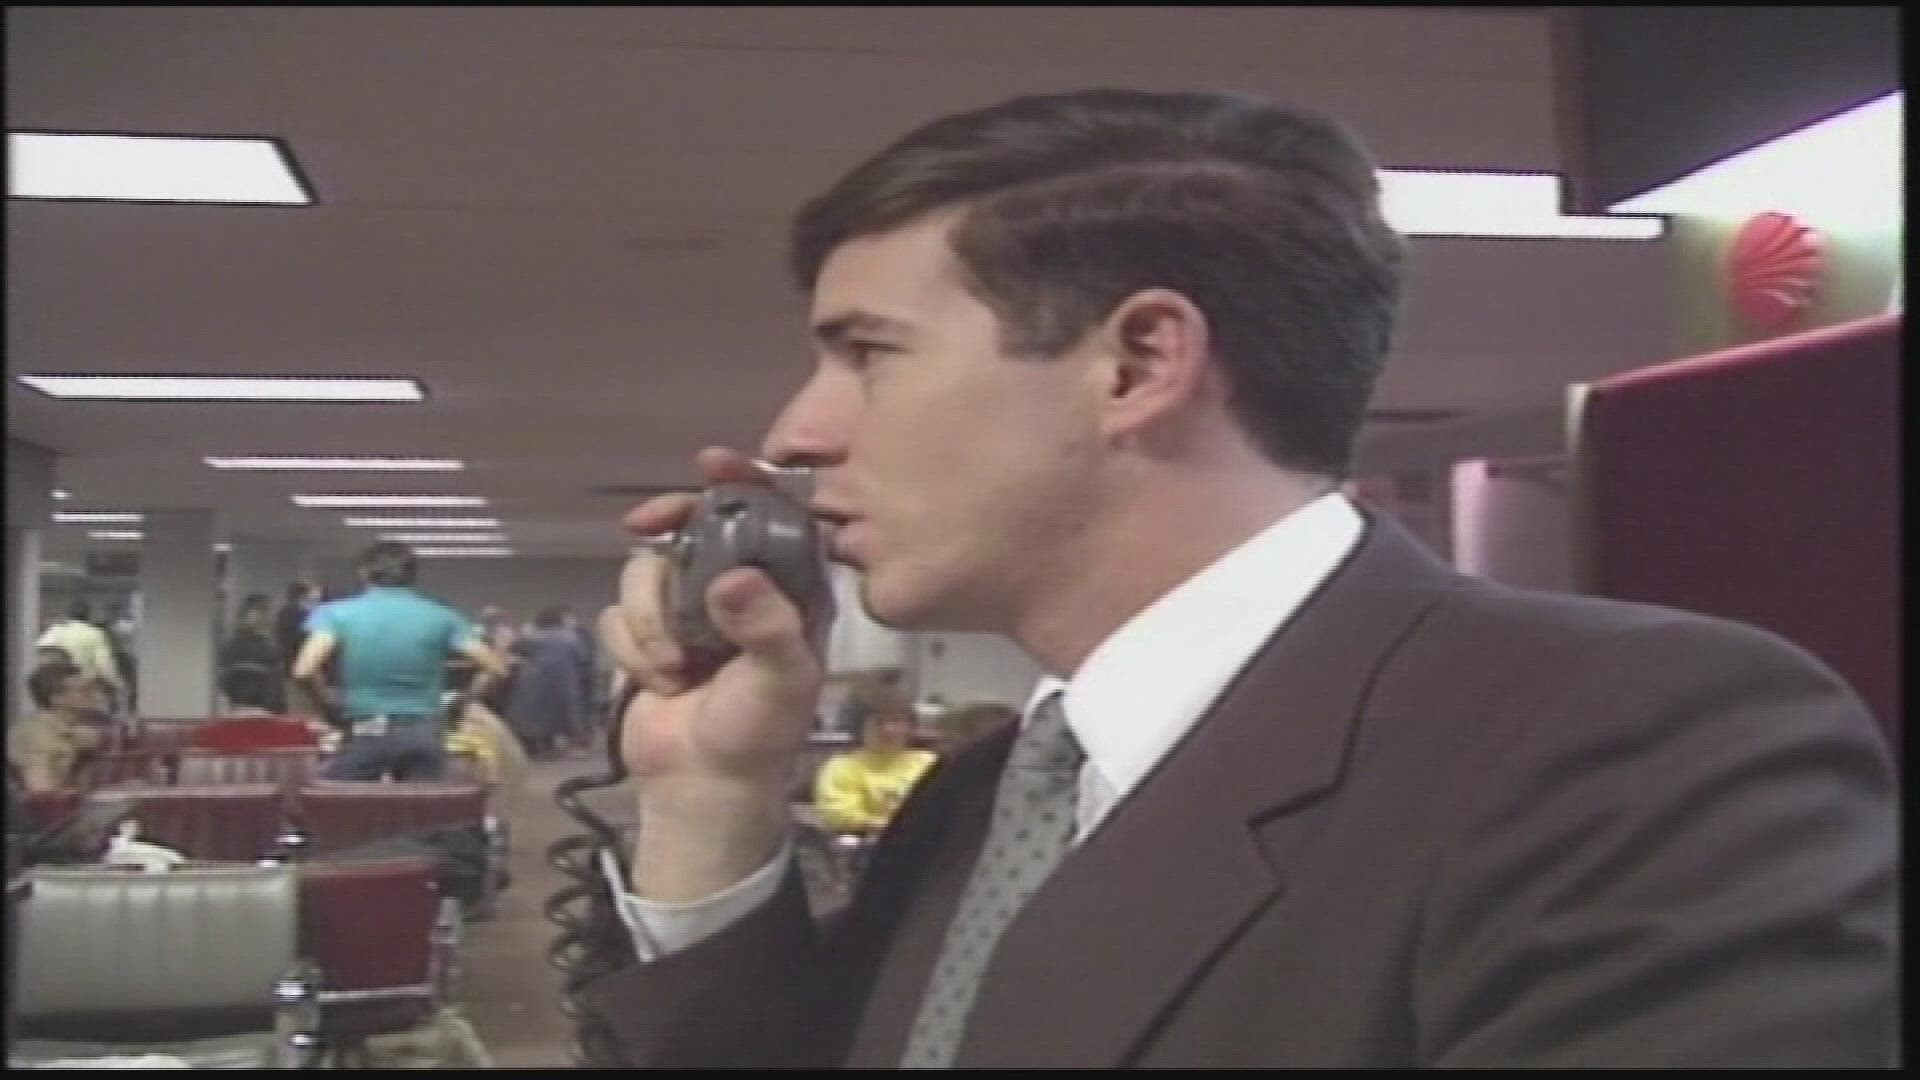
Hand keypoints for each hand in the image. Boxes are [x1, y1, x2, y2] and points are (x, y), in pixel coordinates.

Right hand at [599, 447, 825, 790]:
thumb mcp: (781, 680)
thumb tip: (732, 581)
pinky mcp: (645, 635)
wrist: (703, 787)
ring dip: (650, 618)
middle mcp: (736, 590)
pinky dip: (631, 647)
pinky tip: (657, 681)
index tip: (711, 464)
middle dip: (668, 533)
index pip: (767, 517)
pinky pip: (618, 612)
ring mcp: (687, 611)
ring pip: (646, 570)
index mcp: (785, 590)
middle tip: (647, 526)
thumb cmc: (758, 733)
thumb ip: (766, 627)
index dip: (741, 481)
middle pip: (692, 529)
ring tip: (674, 668)